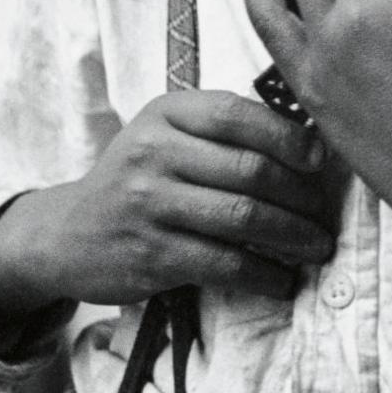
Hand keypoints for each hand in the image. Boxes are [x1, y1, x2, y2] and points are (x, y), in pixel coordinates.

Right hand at [0, 92, 336, 343]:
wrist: (67, 232)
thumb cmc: (138, 177)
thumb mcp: (167, 133)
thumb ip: (223, 129)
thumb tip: (310, 141)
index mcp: (166, 113)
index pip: (237, 114)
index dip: (288, 136)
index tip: (320, 160)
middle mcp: (153, 152)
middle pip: (249, 169)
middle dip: (300, 194)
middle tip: (324, 212)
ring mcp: (150, 204)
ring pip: (242, 218)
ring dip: (292, 236)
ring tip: (318, 246)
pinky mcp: (151, 253)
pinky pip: (224, 264)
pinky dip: (263, 275)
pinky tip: (282, 279)